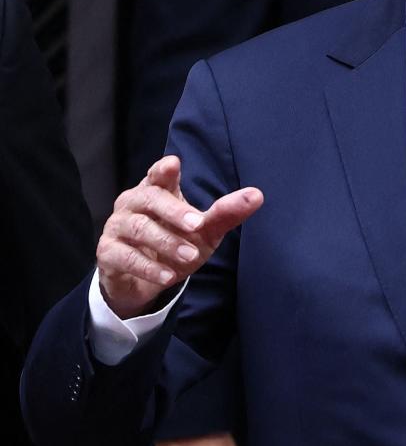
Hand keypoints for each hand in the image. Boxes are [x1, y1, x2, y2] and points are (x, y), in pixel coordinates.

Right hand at [97, 154, 262, 318]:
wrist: (144, 280)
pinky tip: (167, 277)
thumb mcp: (203, 231)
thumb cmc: (175, 244)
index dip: (163, 170)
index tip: (173, 165)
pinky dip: (147, 267)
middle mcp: (132, 204)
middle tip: (197, 225)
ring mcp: (117, 227)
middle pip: (149, 199)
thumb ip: (225, 213)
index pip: (157, 175)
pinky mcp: (108, 253)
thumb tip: (257, 195)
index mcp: (155, 191)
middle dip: (174, 211)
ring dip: (166, 243)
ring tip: (189, 257)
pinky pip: (125, 257)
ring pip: (138, 229)